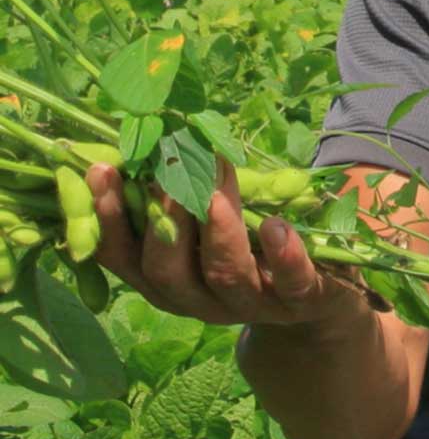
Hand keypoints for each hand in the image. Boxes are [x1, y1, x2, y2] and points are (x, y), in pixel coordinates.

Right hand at [87, 161, 370, 339]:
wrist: (317, 296)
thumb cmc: (248, 241)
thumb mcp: (208, 219)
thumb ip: (177, 191)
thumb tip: (146, 134)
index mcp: (168, 279)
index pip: (124, 257)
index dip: (109, 217)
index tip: (101, 169)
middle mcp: (200, 300)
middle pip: (167, 274)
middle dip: (163, 223)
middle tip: (165, 175)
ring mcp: (251, 304)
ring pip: (225, 276)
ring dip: (217, 233)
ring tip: (215, 195)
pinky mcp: (300, 300)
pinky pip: (292, 285)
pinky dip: (283, 256)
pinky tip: (277, 227)